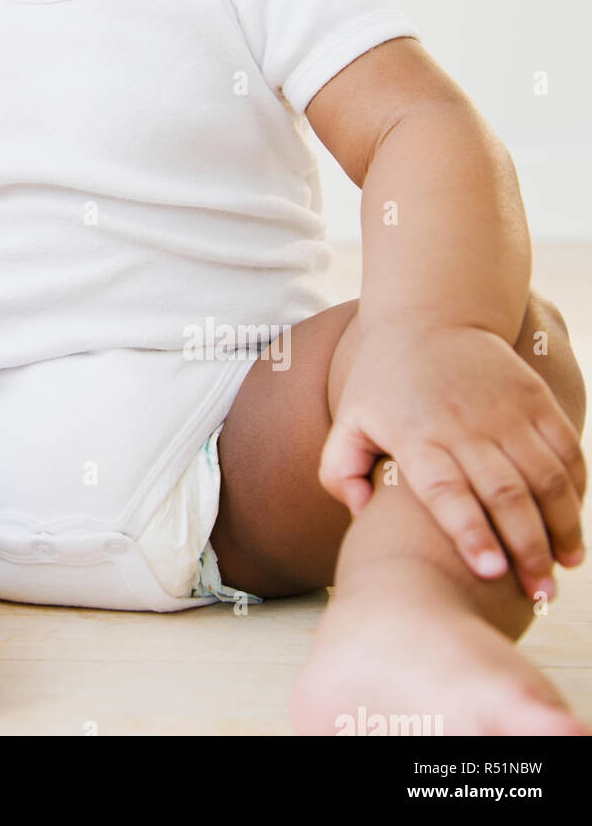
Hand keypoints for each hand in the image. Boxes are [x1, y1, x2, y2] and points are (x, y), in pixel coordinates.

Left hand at [321, 318, 586, 598]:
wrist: (430, 315)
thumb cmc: (384, 379)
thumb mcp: (349, 418)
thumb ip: (341, 469)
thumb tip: (361, 513)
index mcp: (416, 436)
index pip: (447, 492)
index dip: (471, 533)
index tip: (492, 573)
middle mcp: (464, 425)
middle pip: (505, 495)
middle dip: (527, 549)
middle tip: (539, 594)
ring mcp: (505, 411)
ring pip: (545, 478)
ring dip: (561, 527)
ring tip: (563, 566)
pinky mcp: (535, 399)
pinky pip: (566, 450)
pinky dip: (576, 489)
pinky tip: (573, 522)